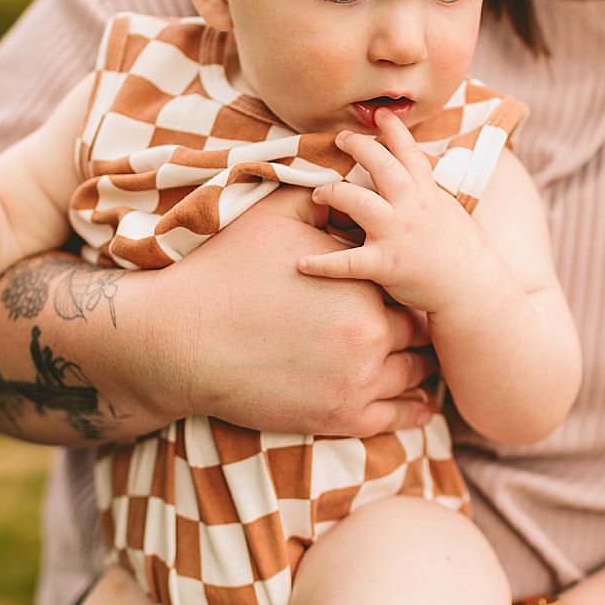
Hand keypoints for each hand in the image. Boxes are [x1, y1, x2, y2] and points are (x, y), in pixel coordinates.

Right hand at [154, 185, 437, 436]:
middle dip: (411, 328)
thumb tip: (346, 185)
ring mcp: (357, 383)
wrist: (182, 339)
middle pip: (417, 334)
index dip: (400, 287)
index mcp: (362, 284)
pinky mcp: (339, 418)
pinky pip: (396, 418)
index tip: (394, 288)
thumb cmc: (226, 272)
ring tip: (421, 364)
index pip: (406, 286)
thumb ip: (320, 199)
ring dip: (417, 369)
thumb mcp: (275, 217)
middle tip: (411, 327)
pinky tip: (423, 406)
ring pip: (413, 376)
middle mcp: (370, 336)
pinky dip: (414, 411)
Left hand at [298, 108, 490, 314]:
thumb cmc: (459, 251)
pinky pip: (347, 262)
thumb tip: (410, 174)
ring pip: (357, 202)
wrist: (471, 287)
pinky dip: (322, 264)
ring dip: (332, 192)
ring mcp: (396, 234)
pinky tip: (301, 263)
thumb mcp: (447, 211)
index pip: (409, 152)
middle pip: (381, 165)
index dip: (394, 129)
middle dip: (358, 147)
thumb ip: (424, 192)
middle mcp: (411, 207)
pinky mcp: (386, 264)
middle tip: (340, 139)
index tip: (380, 113)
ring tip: (317, 192)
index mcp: (426, 193)